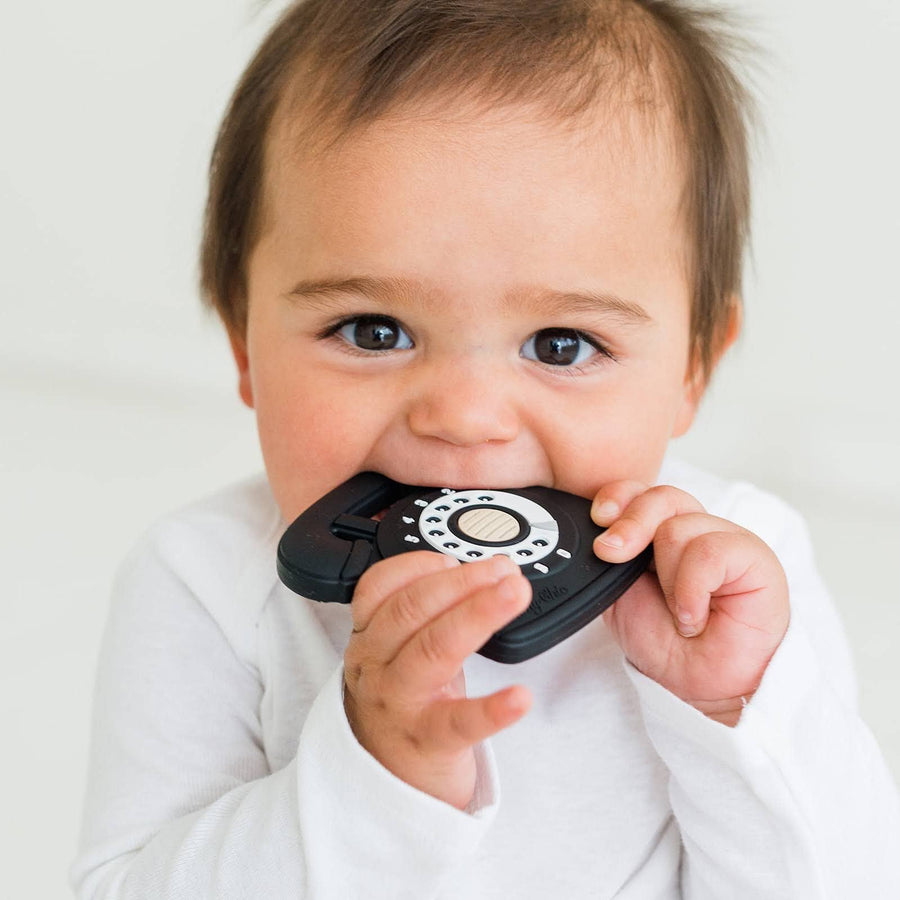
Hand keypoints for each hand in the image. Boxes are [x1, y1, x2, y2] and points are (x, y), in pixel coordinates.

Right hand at [343, 551, 532, 808]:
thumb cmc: (404, 703)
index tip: (456, 560)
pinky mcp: (428, 743)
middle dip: (463, 582)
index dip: (419, 566)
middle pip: (411, 611)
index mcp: (370, 637)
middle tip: (505, 570)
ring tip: (515, 594)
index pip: (378, 587)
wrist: (386, 780)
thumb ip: (425, 611)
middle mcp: (376, 666)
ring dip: (478, 615)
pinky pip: (459, 724)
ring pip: (432, 651)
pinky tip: (521, 696)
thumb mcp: (399, 651)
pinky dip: (493, 709)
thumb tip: (479, 570)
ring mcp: (399, 705)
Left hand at [591, 482, 789, 725]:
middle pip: (661, 496)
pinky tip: (694, 618)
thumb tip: (595, 531)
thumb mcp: (618, 594)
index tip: (597, 519)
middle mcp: (694, 528)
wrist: (698, 685)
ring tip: (677, 612)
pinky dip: (692, 589)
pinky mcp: (756, 558)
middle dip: (631, 523)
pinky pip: (711, 552)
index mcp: (660, 530)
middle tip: (612, 553)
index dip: (617, 496)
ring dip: (667, 578)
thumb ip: (608, 558)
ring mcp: (727, 539)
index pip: (640, 491)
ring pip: (680, 527)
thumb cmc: (665, 641)